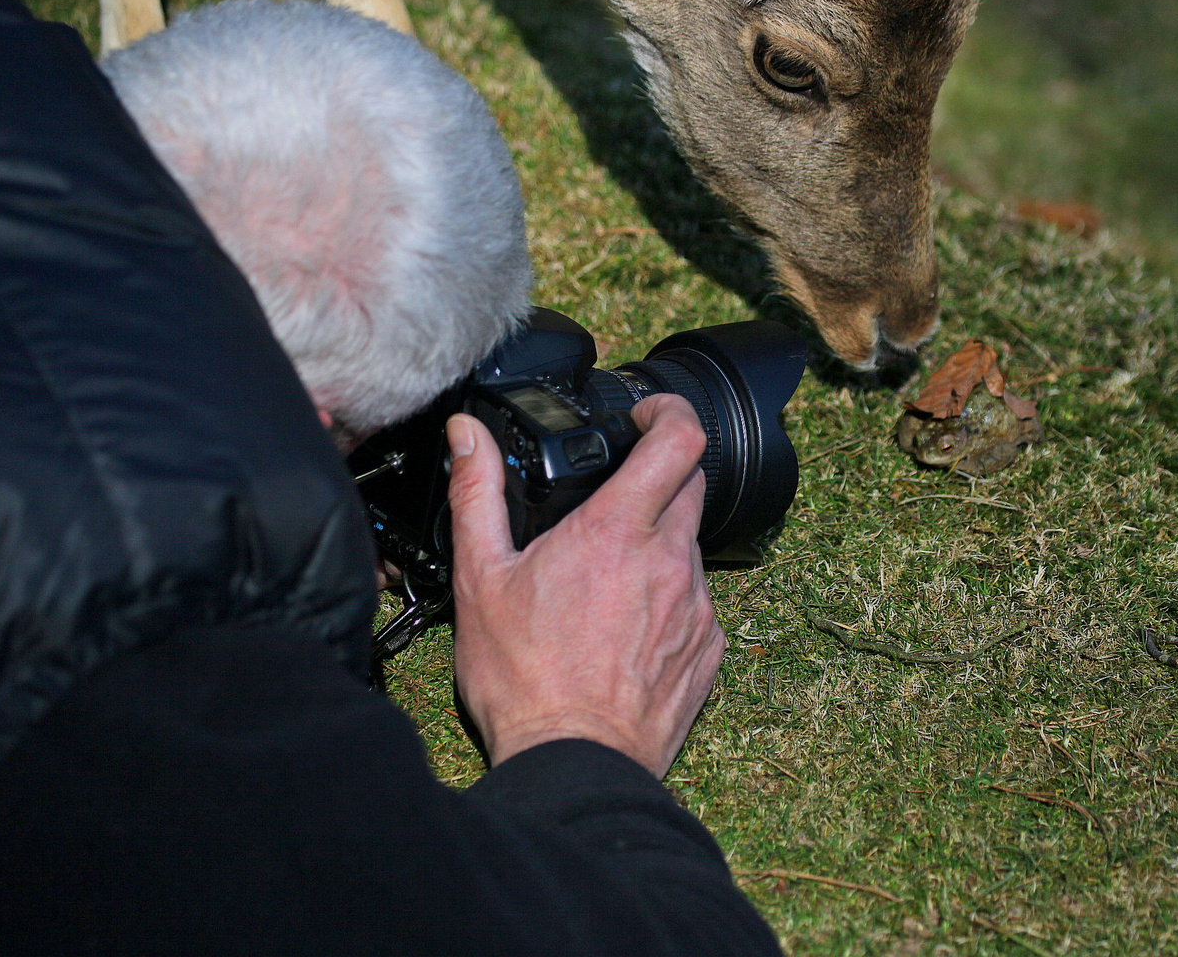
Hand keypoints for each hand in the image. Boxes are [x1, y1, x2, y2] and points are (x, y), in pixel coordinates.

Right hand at [444, 394, 724, 777]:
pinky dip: (669, 598)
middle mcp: (669, 559)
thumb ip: (478, 494)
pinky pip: (698, 601)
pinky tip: (627, 628)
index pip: (680, 439)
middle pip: (690, 484)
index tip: (647, 416)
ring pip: (691, 545)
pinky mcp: (709, 647)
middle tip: (612, 503)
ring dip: (659, 544)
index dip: (670, 413)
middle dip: (659, 477)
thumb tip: (468, 434)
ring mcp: (697, 605)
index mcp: (616, 530)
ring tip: (607, 582)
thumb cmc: (524, 679)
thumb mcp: (481, 579)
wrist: (575, 763)